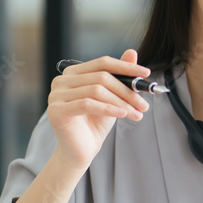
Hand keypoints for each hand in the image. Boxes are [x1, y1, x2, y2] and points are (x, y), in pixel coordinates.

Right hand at [47, 49, 150, 168]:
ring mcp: (57, 95)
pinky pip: (88, 104)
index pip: (102, 62)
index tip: (146, 74)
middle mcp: (62, 81)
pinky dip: (109, 109)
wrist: (81, 150)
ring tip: (136, 113)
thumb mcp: (113, 97)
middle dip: (127, 91)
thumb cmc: (95, 123)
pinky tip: (123, 115)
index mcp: (74, 73)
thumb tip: (132, 53)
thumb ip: (120, 76)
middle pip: (102, 77)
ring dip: (121, 102)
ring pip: (97, 91)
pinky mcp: (57, 111)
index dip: (126, 67)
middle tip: (143, 104)